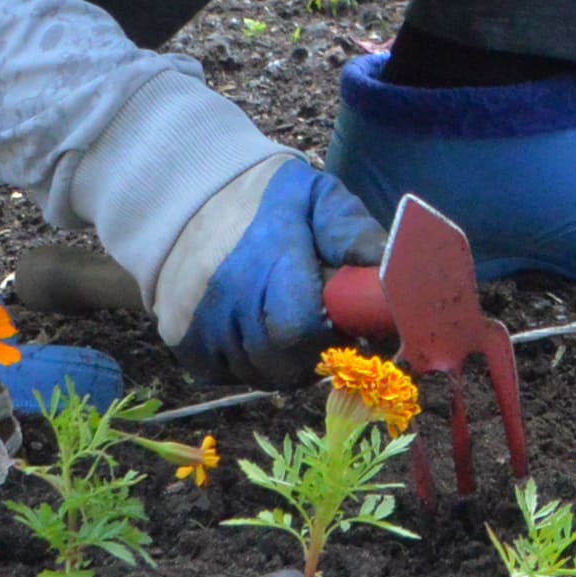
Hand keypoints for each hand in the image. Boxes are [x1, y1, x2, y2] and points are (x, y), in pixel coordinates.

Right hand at [158, 158, 386, 382]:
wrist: (187, 199)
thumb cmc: (267, 201)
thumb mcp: (317, 198)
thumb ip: (354, 234)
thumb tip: (393, 273)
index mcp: (267, 259)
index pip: (301, 329)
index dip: (333, 335)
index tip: (347, 323)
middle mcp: (227, 298)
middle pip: (283, 363)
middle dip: (315, 352)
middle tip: (323, 326)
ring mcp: (199, 324)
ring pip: (260, 376)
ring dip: (286, 362)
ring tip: (291, 323)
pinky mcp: (182, 342)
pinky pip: (229, 377)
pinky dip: (252, 365)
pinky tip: (259, 331)